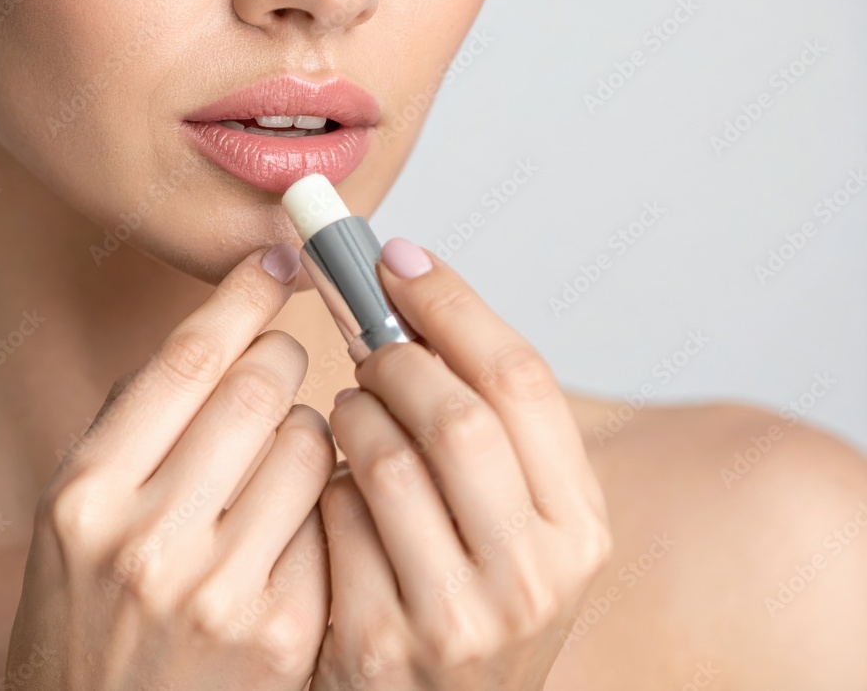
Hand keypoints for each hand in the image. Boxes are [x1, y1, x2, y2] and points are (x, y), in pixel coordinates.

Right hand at [4, 245, 336, 689]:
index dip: (241, 295)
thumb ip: (134, 425)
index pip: (186, 360)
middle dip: (285, 356)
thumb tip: (217, 332)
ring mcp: (222, 590)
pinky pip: (331, 514)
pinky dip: (325, 494)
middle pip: (258, 388)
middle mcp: (149, 539)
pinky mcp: (284, 630)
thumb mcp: (77, 515)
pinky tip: (298, 511)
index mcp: (87, 495)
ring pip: (310, 443)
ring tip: (282, 451)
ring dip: (311, 427)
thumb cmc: (89, 619)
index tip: (274, 260)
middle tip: (283, 357)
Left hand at [311, 238, 611, 690]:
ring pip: (384, 459)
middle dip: (395, 357)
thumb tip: (415, 297)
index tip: (399, 258)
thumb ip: (492, 423)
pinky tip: (336, 486)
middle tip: (367, 339)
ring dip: (352, 412)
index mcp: (579, 526)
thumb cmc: (474, 594)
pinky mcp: (379, 646)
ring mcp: (457, 620)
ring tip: (353, 411)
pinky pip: (333, 516)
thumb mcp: (519, 517)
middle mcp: (534, 576)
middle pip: (456, 414)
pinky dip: (325, 480)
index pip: (521, 380)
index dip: (452, 303)